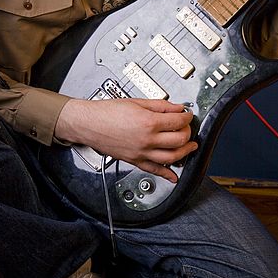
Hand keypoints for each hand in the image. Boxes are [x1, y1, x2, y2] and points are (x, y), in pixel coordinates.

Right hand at [55, 98, 197, 181]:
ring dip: (184, 153)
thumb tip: (176, 107)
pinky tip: (173, 175)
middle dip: (188, 133)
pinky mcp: (134, 160)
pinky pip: (154, 170)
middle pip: (179, 140)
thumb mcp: (137, 102)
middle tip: (188, 128)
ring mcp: (141, 153)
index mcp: (149, 122)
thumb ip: (160, 105)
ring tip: (190, 147)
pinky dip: (166, 174)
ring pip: (171, 158)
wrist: (88, 123)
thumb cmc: (106, 112)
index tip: (187, 114)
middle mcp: (147, 140)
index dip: (187, 117)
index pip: (178, 121)